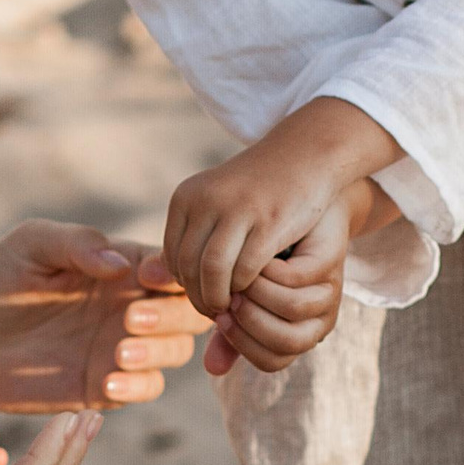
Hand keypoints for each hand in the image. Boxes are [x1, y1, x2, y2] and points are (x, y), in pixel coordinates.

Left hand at [0, 222, 203, 411]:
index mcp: (122, 266)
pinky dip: (138, 386)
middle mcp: (130, 306)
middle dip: (174, 315)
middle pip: (190, 310)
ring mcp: (120, 348)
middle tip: (132, 318)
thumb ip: (76, 243)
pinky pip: (143, 388)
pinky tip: (108, 381)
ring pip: (175, 351)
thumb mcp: (30, 245)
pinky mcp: (102, 386)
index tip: (147, 275)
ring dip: (159, 352)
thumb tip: (124, 262)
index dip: (174, 271)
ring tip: (119, 351)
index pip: (173, 266)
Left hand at [165, 96, 400, 319]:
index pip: (171, 256)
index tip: (201, 295)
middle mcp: (206, 201)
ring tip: (229, 306)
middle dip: (199, 296)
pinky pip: (245, 268)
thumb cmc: (259, 188)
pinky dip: (246, 287)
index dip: (184, 284)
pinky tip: (252, 291)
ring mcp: (237, 210)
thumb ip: (193, 235)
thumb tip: (157, 275)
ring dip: (219, 297)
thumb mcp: (216, 201)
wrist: (306, 155)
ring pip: (212, 271)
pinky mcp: (268, 221)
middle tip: (215, 310)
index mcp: (186, 197)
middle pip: (188, 267)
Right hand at [204, 191, 351, 376]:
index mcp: (300, 335)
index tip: (221, 318)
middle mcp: (320, 320)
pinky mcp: (329, 263)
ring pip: (295, 308)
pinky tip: (252, 259)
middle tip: (227, 297)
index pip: (272, 361)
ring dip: (258, 294)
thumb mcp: (244, 301)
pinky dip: (269, 270)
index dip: (242, 343)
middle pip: (286, 342)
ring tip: (237, 276)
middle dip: (248, 320)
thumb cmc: (266, 267)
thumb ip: (229, 329)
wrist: (301, 219)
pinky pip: (297, 276)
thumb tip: (211, 368)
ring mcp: (328, 292)